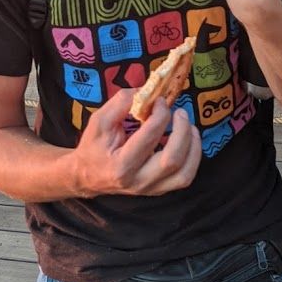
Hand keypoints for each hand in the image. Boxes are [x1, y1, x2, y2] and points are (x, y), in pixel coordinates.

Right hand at [70, 89, 201, 198]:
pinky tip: (188, 142)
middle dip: (182, 132)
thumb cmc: (93, 147)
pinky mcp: (159, 190)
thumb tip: (146, 90)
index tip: (160, 101)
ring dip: (193, 147)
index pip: (149, 137)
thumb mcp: (99, 121)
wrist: (88, 176)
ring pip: (184, 174)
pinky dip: (192, 158)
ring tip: (190, 127)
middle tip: (180, 112)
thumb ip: (121, 103)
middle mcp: (138, 181)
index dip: (160, 115)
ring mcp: (151, 189)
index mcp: (121, 165)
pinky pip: (184, 178)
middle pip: (172, 160)